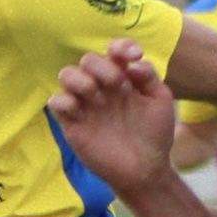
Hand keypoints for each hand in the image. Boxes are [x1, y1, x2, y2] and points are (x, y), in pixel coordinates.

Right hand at [48, 39, 177, 197]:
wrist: (146, 169)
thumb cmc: (154, 134)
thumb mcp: (160, 102)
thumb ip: (149, 77)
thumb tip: (133, 63)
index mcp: (123, 78)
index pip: (115, 52)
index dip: (121, 47)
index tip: (134, 55)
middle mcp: (102, 87)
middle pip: (88, 60)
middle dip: (102, 66)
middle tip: (118, 85)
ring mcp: (86, 104)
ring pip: (67, 74)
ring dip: (80, 79)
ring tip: (96, 96)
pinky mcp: (72, 123)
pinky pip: (56, 101)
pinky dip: (64, 100)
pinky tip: (79, 109)